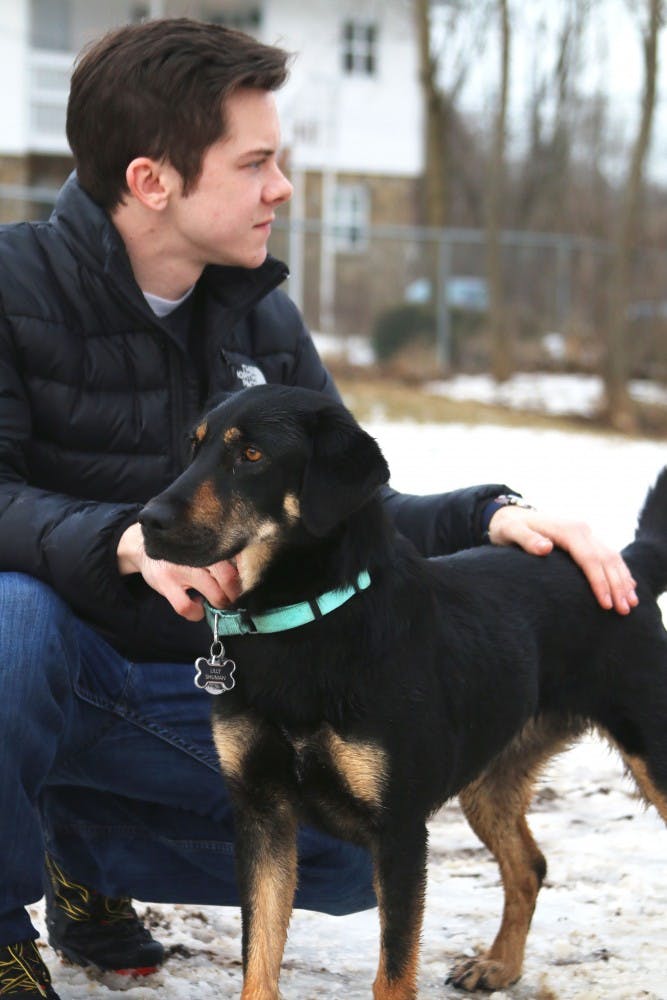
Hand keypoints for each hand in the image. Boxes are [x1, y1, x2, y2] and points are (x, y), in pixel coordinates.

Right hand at [117, 523, 241, 620]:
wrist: (143, 547)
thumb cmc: (181, 549)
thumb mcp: (200, 545)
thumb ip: (221, 553)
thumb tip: (247, 571)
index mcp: (208, 543)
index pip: (237, 558)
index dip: (247, 574)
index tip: (249, 582)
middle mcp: (197, 554)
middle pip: (229, 578)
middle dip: (235, 593)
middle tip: (234, 596)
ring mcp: (181, 569)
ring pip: (214, 594)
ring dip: (220, 603)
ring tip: (218, 601)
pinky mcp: (166, 583)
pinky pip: (187, 608)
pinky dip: (196, 613)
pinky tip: (197, 605)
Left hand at [487, 507, 638, 614]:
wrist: (511, 515)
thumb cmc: (509, 528)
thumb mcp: (511, 532)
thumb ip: (527, 540)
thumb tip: (545, 548)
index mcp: (568, 529)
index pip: (589, 559)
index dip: (599, 582)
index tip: (605, 604)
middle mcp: (582, 529)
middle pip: (606, 559)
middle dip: (617, 586)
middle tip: (623, 611)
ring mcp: (587, 534)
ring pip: (612, 558)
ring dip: (623, 581)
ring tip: (630, 604)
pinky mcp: (587, 540)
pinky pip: (609, 556)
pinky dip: (621, 572)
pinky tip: (629, 586)